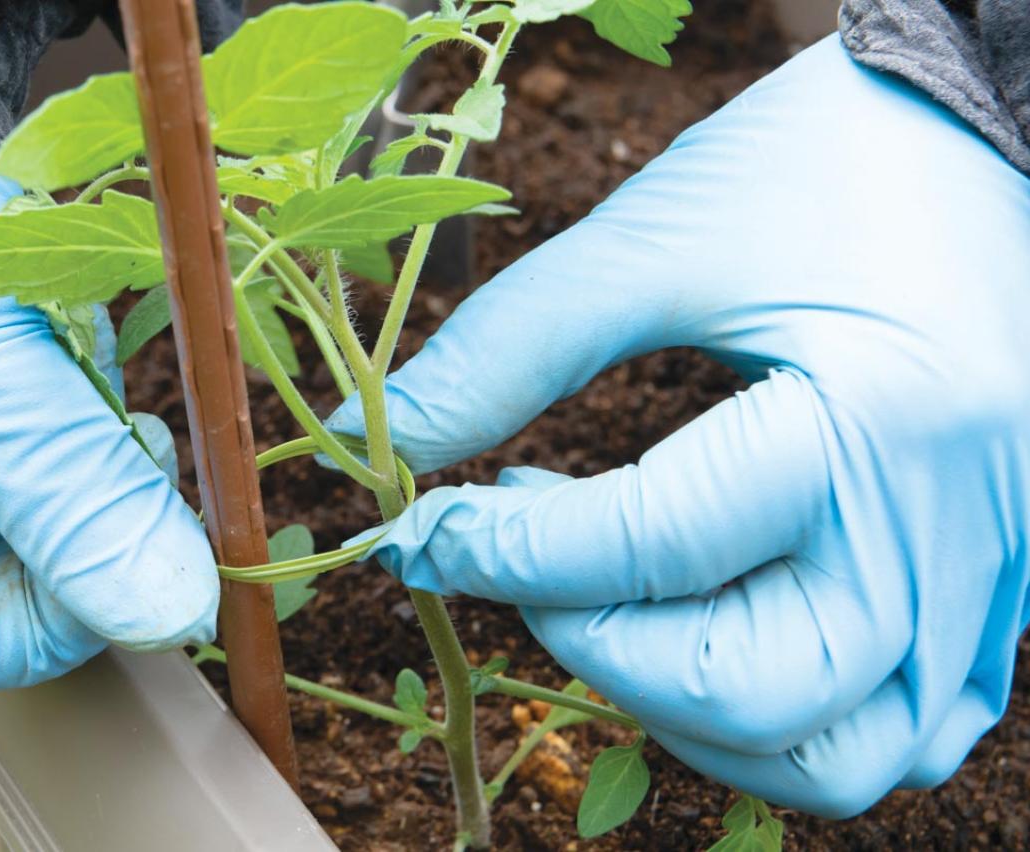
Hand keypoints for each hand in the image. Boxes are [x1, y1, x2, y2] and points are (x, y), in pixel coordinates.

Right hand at [0, 117, 217, 699]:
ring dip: (67, 429)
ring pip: (19, 493)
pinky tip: (43, 326)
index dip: (59, 613)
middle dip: (69, 499)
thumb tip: (170, 608)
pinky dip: (55, 386)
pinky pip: (20, 425)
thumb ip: (59, 491)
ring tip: (46, 342)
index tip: (150, 557)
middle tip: (125, 435)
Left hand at [327, 35, 1029, 815]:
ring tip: (611, 605)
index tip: (422, 529)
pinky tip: (710, 631)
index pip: (651, 546)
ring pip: (830, 755)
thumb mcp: (659, 236)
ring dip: (681, 711)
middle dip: (588, 642)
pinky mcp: (998, 592)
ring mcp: (990, 577)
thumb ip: (511, 347)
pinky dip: (781, 720)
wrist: (978, 141)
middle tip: (524, 557)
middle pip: (742, 690)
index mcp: (876, 419)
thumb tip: (367, 439)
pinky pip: (895, 730)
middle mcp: (949, 529)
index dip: (504, 551)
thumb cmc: (826, 167)